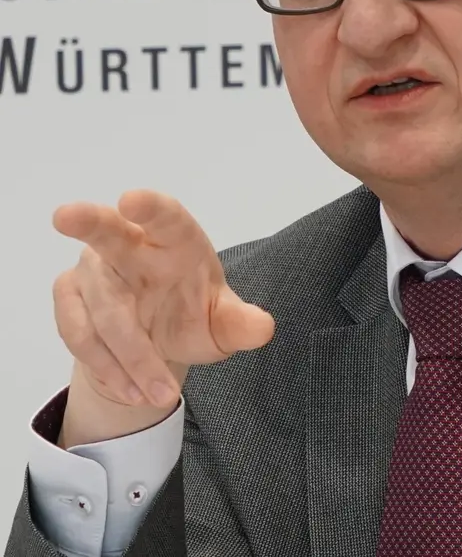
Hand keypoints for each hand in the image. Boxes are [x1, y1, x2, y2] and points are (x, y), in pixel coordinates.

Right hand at [52, 190, 274, 412]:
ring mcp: (94, 270)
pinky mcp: (70, 297)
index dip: (149, 207)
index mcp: (174, 238)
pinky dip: (107, 367)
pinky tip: (133, 390)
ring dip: (130, 356)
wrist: (157, 346)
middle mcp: (129, 245)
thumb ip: (240, 323)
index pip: (164, 215)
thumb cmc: (192, 315)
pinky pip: (79, 334)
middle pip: (105, 230)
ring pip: (101, 310)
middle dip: (86, 222)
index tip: (131, 200)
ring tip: (161, 393)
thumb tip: (263, 328)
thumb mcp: (222, 324)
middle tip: (65, 215)